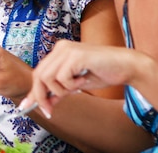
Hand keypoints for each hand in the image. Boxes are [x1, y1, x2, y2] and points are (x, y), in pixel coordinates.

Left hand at [20, 40, 136, 116]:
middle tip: (50, 110)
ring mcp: (66, 50)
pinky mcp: (75, 55)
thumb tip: (44, 103)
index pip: (39, 72)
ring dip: (62, 90)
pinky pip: (62, 78)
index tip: (30, 106)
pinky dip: (72, 85)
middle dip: (42, 96)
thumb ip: (59, 91)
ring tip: (78, 86)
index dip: (34, 91)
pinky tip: (84, 80)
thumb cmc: (103, 73)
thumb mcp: (76, 85)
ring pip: (48, 77)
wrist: (126, 66)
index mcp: (59, 52)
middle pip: (38, 75)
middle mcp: (60, 48)